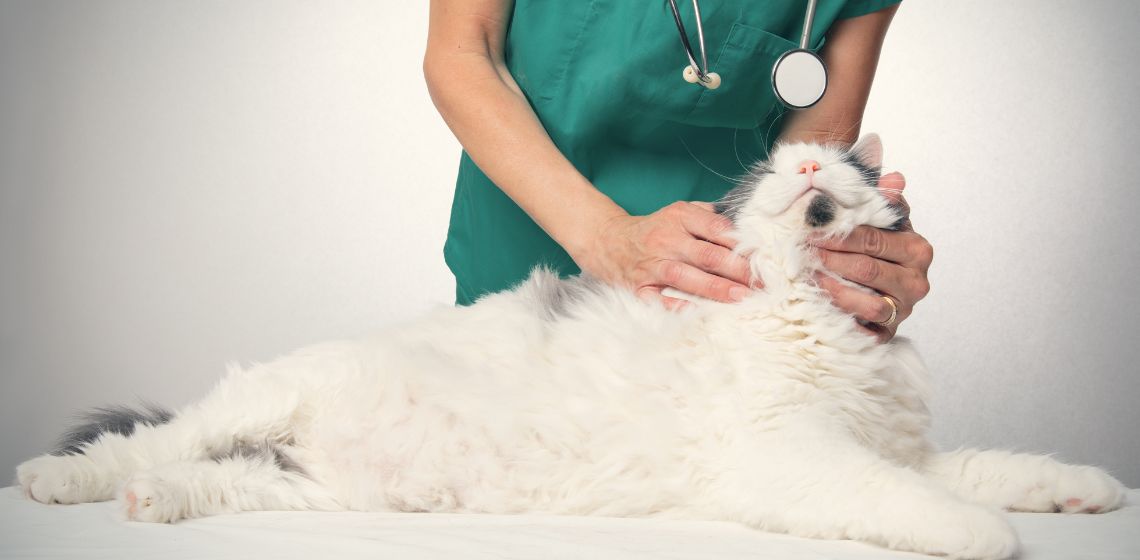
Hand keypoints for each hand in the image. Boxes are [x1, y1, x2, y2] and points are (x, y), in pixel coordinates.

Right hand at [582, 201, 757, 307]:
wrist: (609, 241)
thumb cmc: (655, 229)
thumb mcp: (680, 212)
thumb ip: (710, 217)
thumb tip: (747, 232)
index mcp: (680, 217)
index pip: (718, 229)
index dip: (743, 245)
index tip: (765, 260)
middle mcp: (666, 239)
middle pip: (709, 255)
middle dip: (739, 271)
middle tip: (763, 284)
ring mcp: (652, 265)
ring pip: (688, 277)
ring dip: (717, 289)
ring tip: (742, 298)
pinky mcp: (639, 287)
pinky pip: (659, 299)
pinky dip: (677, 306)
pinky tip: (698, 312)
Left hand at [809, 172, 932, 341]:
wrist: (882, 287)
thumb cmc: (878, 247)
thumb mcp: (882, 220)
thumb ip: (885, 199)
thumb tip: (895, 178)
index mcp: (917, 249)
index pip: (873, 239)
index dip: (839, 234)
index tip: (810, 228)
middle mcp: (916, 282)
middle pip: (866, 269)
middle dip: (830, 258)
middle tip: (801, 249)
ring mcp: (903, 310)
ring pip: (866, 302)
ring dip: (832, 288)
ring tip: (806, 275)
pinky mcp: (888, 332)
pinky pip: (864, 328)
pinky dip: (840, 315)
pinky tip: (818, 303)